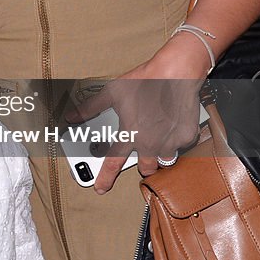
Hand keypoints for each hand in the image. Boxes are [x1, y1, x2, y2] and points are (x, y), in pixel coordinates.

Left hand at [68, 63, 202, 193]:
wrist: (176, 71)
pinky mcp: (187, 137)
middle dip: (143, 164)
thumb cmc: (144, 80)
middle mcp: (150, 143)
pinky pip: (180, 145)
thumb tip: (72, 117)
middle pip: (145, 169)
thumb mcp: (112, 92)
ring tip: (157, 132)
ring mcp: (171, 142)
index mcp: (130, 134)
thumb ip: (91, 108)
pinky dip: (175, 137)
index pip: (113, 163)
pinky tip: (171, 120)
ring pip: (164, 159)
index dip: (105, 178)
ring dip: (159, 152)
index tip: (100, 188)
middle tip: (142, 148)